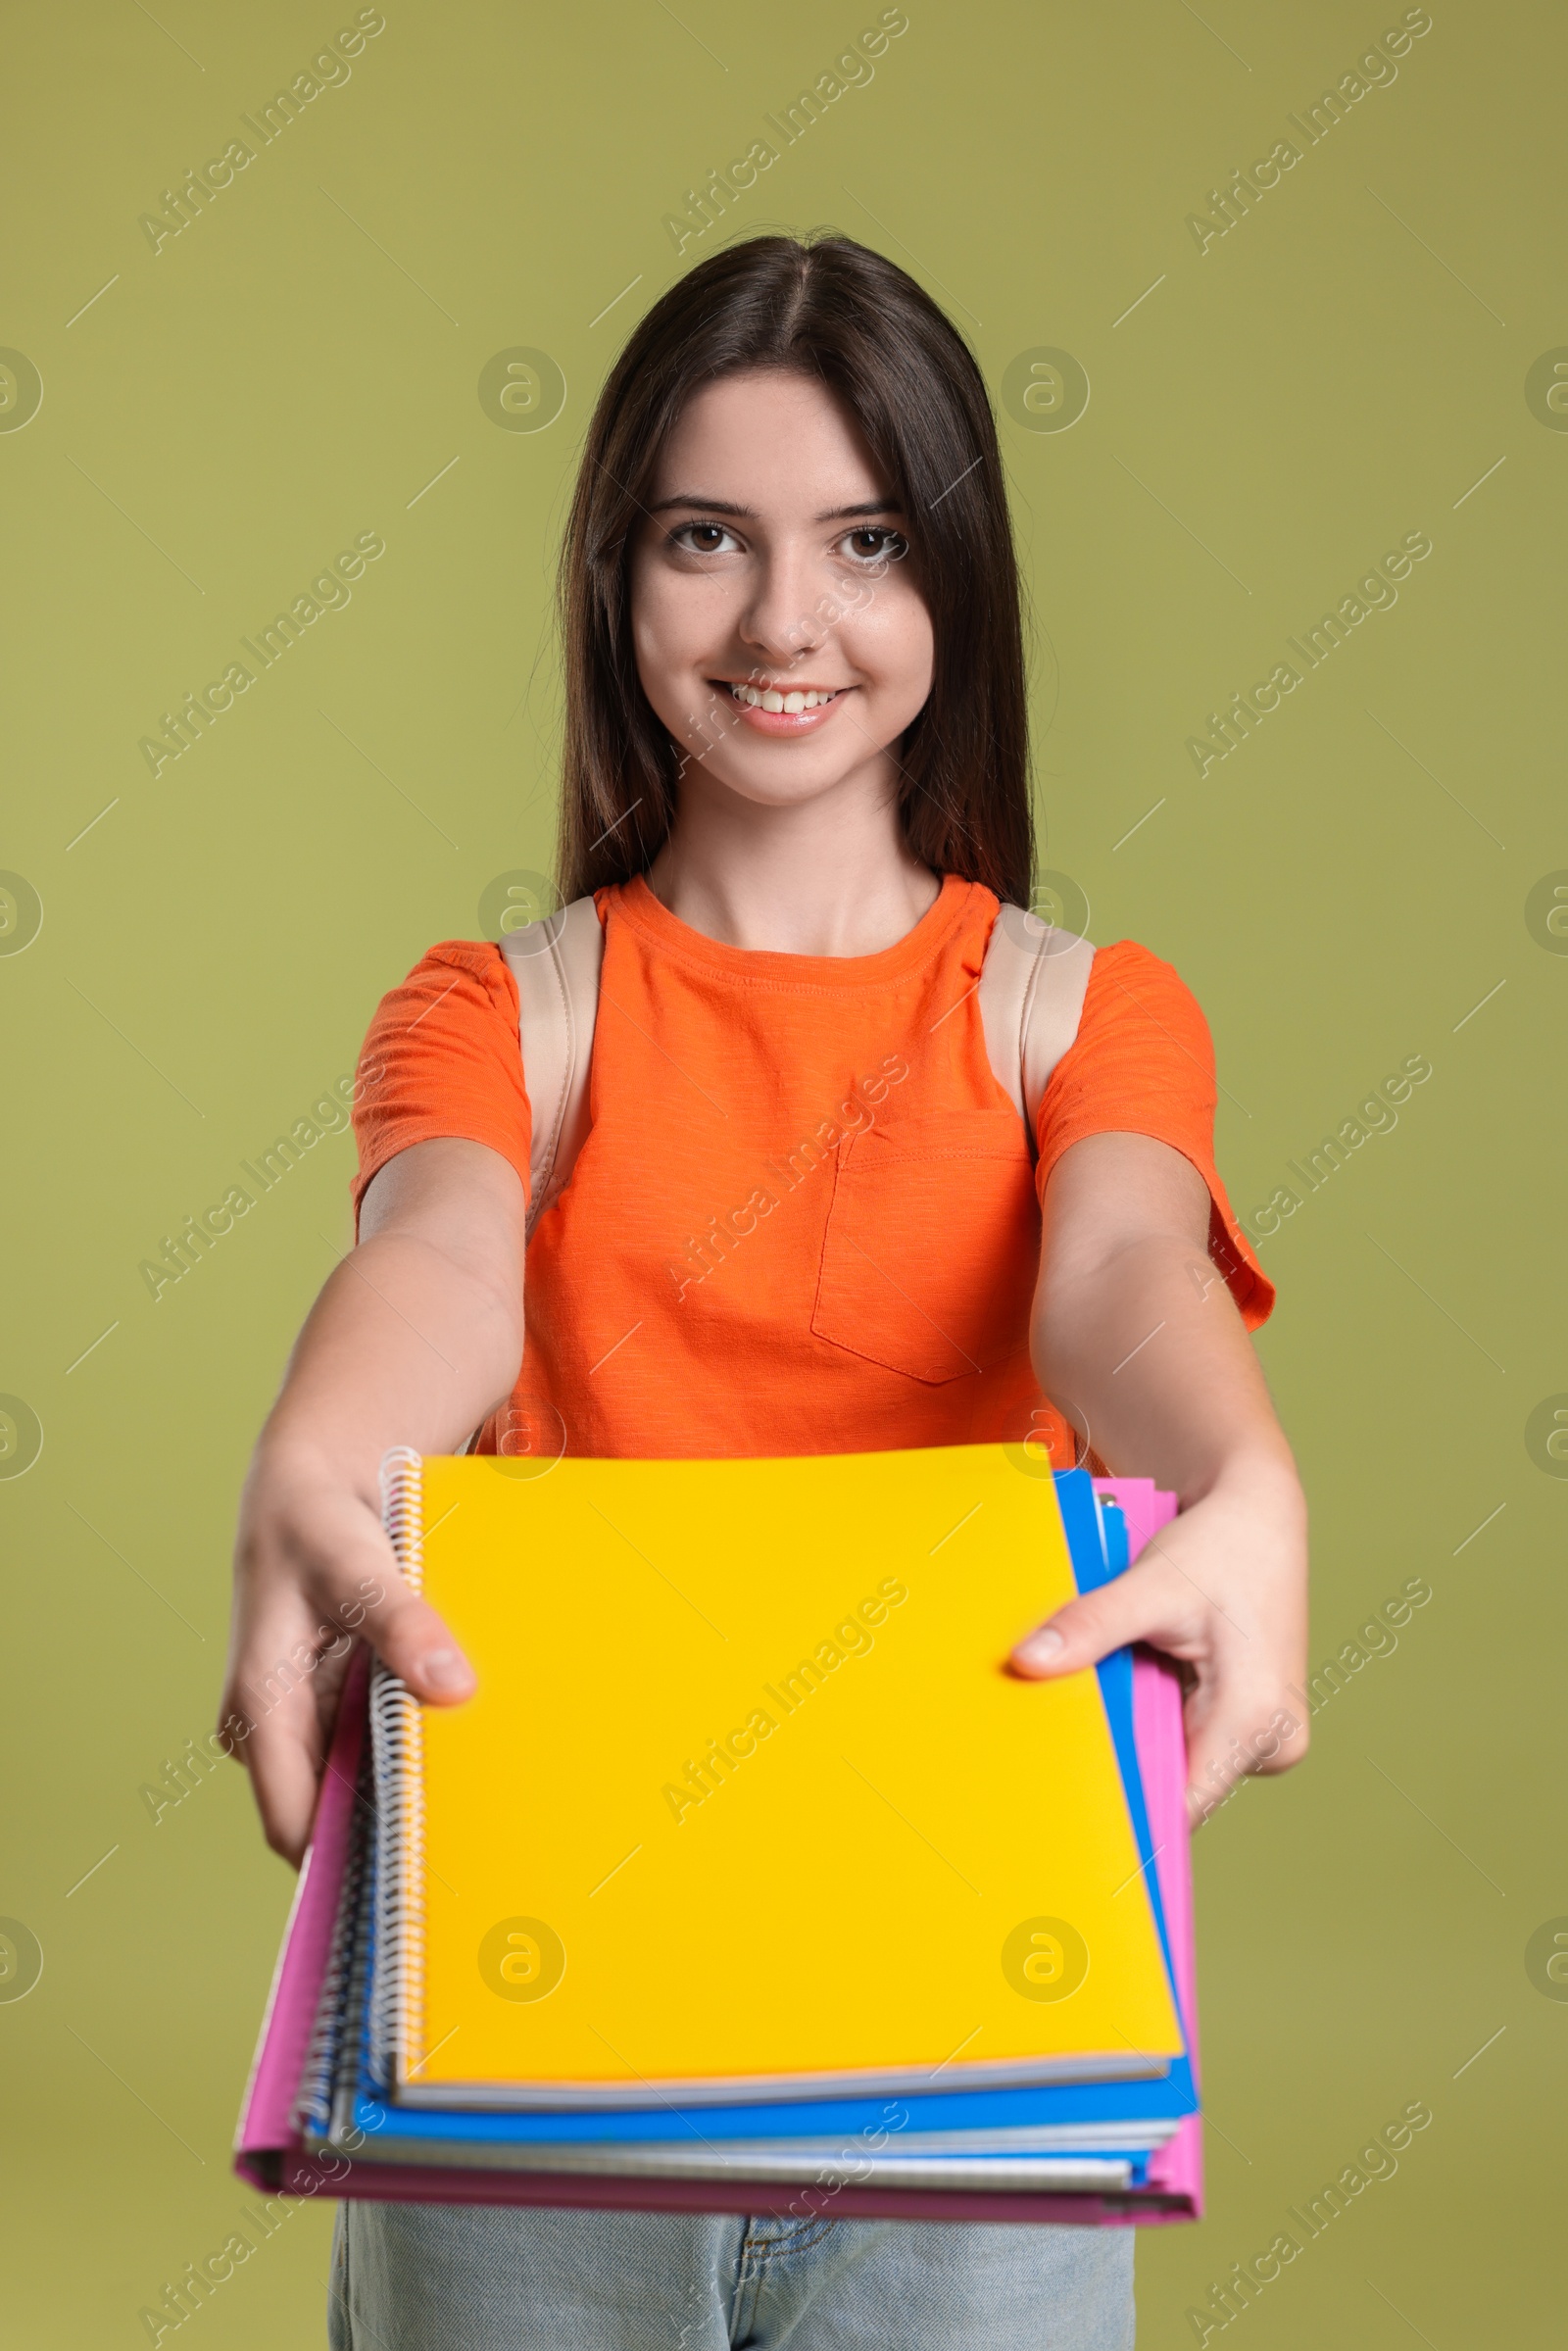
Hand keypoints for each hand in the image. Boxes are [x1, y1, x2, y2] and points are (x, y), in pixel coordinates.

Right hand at [217, 1439, 476, 1866]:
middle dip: (389, 1834)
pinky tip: (462, 1757)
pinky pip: (369, 1753)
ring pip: (354, 1787)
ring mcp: (301, 1721)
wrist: (309, 1484)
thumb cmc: (317, 1522)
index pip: (293, 1824)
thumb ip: (400, 1623)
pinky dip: (408, 1757)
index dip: (348, 1860)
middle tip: (472, 1850)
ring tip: (478, 1810)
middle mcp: (272, 1729)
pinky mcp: (329, 1706)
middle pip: (329, 1814)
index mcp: (261, 1708)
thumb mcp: (357, 1564)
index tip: (420, 1877)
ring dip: (403, 1795)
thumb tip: (452, 1685)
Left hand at [1009, 1459, 1307, 1826]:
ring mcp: (1267, 1736)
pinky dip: (1158, 1721)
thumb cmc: (1222, 1546)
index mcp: (1256, 1719)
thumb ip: (1089, 1627)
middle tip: (1065, 1736)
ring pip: (1183, 1763)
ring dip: (1141, 1738)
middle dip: (1124, 1762)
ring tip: (1104, 1699)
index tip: (1065, 1800)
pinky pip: (1193, 1741)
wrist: (1261, 1516)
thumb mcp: (1150, 1586)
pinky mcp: (1252, 1722)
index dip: (1123, 1803)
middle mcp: (1274, 1741)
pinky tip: (1132, 1687)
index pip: (1181, 1802)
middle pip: (1179, 1784)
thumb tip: (1026, 1662)